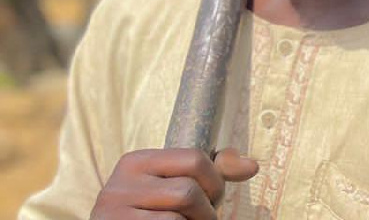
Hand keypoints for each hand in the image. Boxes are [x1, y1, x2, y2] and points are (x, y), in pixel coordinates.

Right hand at [91, 147, 257, 218]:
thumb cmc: (153, 212)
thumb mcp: (177, 184)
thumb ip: (212, 171)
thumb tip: (252, 166)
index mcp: (137, 162)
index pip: (194, 159)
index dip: (215, 182)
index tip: (213, 198)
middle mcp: (119, 183)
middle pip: (188, 192)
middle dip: (206, 210)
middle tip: (203, 218)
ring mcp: (112, 212)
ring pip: (177, 218)